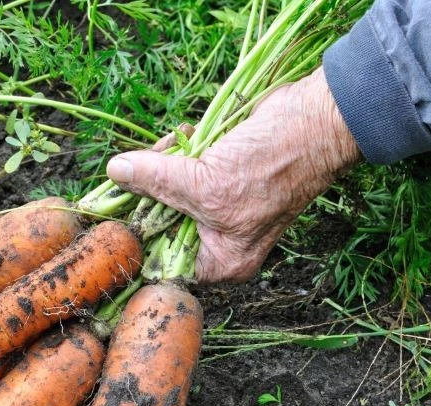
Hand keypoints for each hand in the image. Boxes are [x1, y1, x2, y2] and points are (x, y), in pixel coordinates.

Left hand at [106, 67, 360, 282]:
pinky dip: (179, 152)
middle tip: (143, 164)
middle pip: (161, 224)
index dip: (138, 234)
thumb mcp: (206, 181)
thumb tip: (114, 172)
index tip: (114, 207)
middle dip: (149, 191)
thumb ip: (155, 180)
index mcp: (221, 260)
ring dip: (163, 164)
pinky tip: (185, 136)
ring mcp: (221, 208)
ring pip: (169, 192)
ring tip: (175, 144)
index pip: (163, 260)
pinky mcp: (221, 177)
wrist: (316, 120)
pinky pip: (184, 171)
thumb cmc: (273, 164)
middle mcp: (220, 241)